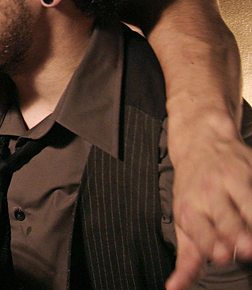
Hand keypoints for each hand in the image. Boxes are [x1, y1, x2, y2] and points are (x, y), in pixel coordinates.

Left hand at [167, 106, 251, 286]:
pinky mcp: (250, 169)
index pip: (200, 229)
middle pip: (226, 219)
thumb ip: (186, 258)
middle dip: (236, 234)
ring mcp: (231, 180)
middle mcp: (208, 193)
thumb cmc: (192, 190)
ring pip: (248, 203)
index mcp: (189, 209)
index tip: (221, 255)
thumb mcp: (184, 221)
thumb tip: (175, 288)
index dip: (210, 242)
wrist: (200, 142)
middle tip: (246, 249)